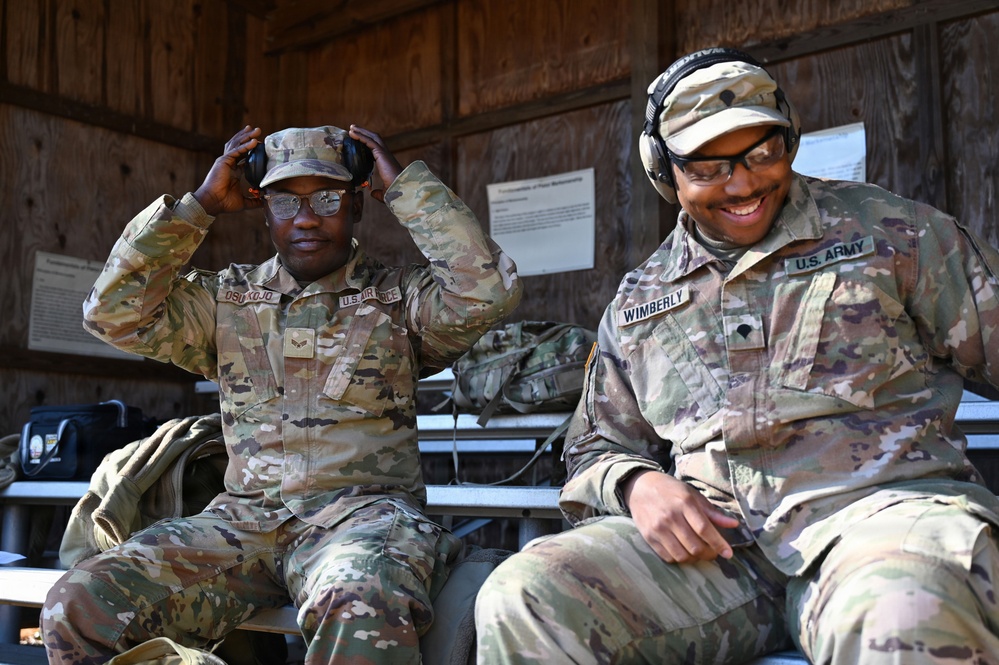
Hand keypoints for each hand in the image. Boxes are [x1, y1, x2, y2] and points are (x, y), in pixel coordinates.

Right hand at [193, 126, 265, 216]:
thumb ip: (254, 201)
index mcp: (233, 171)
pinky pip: (236, 151)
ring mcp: (225, 161)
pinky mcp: (223, 161)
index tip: (260, 144)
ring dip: (247, 137)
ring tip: (256, 130)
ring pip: (237, 144)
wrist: (212, 203)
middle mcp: (229, 163)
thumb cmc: (224, 203)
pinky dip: (245, 146)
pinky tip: (253, 141)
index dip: (251, 149)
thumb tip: (265, 202)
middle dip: (248, 137)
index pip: (243, 156)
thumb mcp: (244, 202)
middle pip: (239, 146)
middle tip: (258, 130)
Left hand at [348, 125, 402, 202]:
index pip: (376, 149)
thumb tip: (372, 193)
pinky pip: (369, 141)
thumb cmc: (395, 192)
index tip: (358, 140)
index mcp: (386, 162)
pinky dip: (361, 136)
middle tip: (353, 128)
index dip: (367, 143)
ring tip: (351, 127)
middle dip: (364, 132)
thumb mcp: (384, 192)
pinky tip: (353, 133)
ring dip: (361, 131)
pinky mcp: (381, 153)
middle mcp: (386, 155)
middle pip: (374, 139)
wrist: (401, 191)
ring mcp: (384, 153)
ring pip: (372, 137)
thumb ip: (378, 192)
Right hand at [623, 470, 740, 563]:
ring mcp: (658, 528)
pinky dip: (680, 558)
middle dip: (708, 553)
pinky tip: (684, 552)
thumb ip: (712, 512)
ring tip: (699, 553)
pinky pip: (668, 557)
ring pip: (682, 555)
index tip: (728, 553)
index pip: (704, 529)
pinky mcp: (648, 537)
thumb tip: (734, 525)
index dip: (718, 543)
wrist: (640, 487)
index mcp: (684, 503)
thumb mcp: (692, 495)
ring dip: (694, 558)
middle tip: (713, 552)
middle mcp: (670, 516)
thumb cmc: (670, 490)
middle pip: (694, 545)